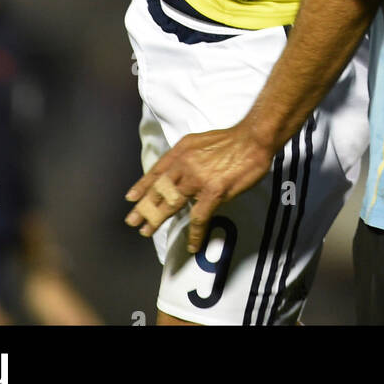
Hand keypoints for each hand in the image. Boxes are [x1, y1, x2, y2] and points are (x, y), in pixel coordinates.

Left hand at [124, 124, 273, 253]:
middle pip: (159, 189)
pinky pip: (199, 218)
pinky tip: (192, 244)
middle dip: (143, 207)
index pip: (156, 170)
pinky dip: (195, 234)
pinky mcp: (213, 192)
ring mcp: (197, 179)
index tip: (131, 197)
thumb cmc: (231, 140)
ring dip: (157, 219)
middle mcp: (185, 164)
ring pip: (171, 203)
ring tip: (147, 231)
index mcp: (182, 150)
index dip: (142, 185)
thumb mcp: (200, 141)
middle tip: (132, 221)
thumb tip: (179, 171)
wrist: (253, 139)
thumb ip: (187, 156)